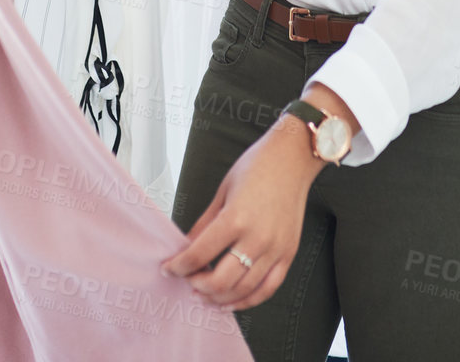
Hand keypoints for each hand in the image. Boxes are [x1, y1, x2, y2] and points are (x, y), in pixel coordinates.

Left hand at [160, 113, 323, 311]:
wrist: (292, 158)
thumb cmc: (255, 167)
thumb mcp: (222, 192)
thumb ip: (204, 224)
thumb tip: (186, 248)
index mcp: (235, 219)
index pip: (199, 255)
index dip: (179, 267)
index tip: (168, 269)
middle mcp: (256, 238)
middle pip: (221, 280)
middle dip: (198, 286)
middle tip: (186, 281)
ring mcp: (275, 249)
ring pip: (244, 290)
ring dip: (220, 297)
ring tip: (204, 295)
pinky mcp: (288, 253)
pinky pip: (268, 288)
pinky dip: (248, 300)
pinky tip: (232, 301)